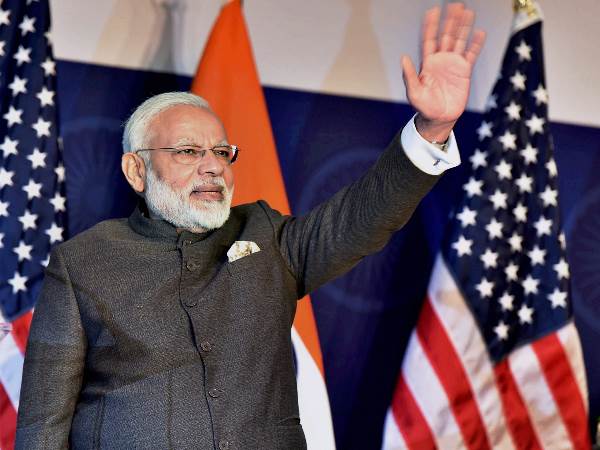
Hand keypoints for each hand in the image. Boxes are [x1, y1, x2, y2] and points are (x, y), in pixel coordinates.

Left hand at [402, 3, 485, 141]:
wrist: (439, 118)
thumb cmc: (424, 107)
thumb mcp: (414, 92)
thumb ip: (409, 75)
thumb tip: (403, 58)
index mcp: (427, 62)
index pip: (429, 39)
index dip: (431, 25)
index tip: (433, 11)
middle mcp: (440, 60)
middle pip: (446, 35)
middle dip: (450, 21)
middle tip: (455, 5)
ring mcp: (453, 64)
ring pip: (459, 41)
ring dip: (463, 27)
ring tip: (468, 12)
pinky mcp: (464, 71)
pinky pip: (471, 54)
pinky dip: (476, 44)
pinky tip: (480, 32)